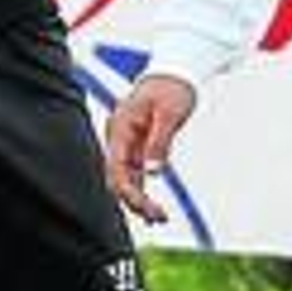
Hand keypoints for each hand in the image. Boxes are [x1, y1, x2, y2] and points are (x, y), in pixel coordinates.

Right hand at [106, 75, 196, 223]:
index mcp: (120, 128)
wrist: (175, 72)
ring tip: (158, 217)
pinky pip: (134, 173)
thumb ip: (159, 143)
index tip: (147, 208)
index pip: (116, 169)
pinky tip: (151, 206)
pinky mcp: (137, 146)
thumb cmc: (172, 88)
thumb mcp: (169, 114)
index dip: (128, 193)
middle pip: (118, 178)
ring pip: (126, 178)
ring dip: (138, 199)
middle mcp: (118, 138)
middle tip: (158, 218)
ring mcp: (126, 143)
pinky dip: (141, 189)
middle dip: (134, 201)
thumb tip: (153, 173)